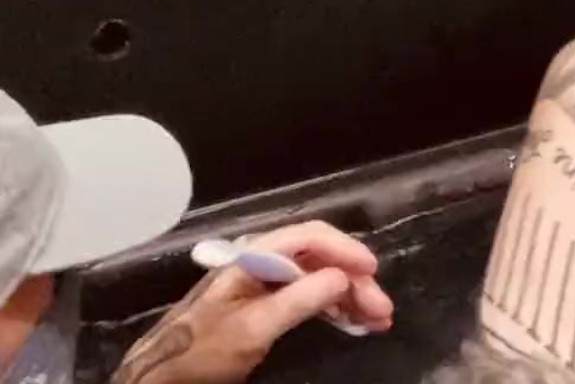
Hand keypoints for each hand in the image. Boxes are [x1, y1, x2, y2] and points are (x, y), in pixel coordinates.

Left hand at [110, 221, 394, 383]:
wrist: (159, 381)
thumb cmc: (199, 354)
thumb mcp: (250, 330)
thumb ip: (296, 301)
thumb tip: (342, 277)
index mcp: (252, 259)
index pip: (308, 237)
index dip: (344, 249)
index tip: (373, 272)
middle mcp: (261, 265)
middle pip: (319, 259)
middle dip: (355, 281)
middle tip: (383, 311)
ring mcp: (264, 287)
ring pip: (319, 279)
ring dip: (351, 296)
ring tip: (379, 320)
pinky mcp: (265, 309)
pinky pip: (310, 299)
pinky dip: (336, 309)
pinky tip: (355, 322)